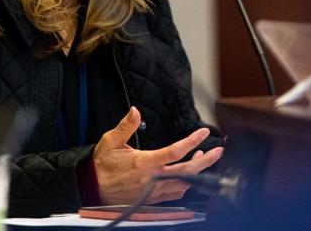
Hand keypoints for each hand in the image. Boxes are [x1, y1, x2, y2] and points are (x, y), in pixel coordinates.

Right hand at [92, 107, 223, 204]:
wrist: (92, 187)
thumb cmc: (102, 164)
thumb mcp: (111, 140)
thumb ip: (126, 125)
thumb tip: (135, 110)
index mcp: (144, 163)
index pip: (175, 151)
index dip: (192, 141)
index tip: (203, 133)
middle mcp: (152, 179)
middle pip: (187, 171)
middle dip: (205, 161)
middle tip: (218, 152)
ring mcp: (154, 191)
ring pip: (184, 184)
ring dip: (197, 172)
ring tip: (203, 158)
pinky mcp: (152, 198)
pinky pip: (176, 193)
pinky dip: (186, 183)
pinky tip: (188, 175)